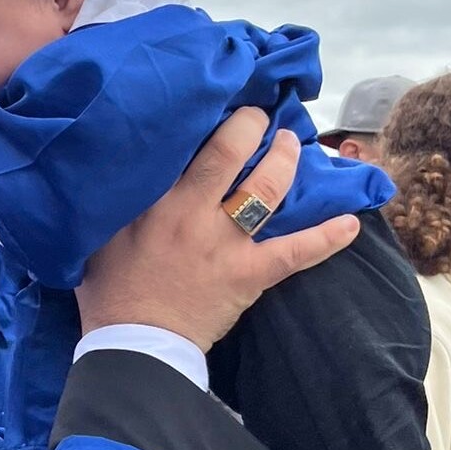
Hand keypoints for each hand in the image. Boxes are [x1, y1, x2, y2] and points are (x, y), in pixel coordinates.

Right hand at [74, 108, 360, 352]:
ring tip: (291, 145)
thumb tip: (120, 168)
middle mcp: (192, 212)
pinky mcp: (249, 275)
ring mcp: (226, 243)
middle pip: (229, 152)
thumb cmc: (110, 291)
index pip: (182, 146)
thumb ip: (117, 201)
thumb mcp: (99, 235)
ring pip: (265, 189)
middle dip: (250, 125)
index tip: (213, 103)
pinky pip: (296, 251)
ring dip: (285, 161)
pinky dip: (326, 238)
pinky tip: (351, 223)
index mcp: (154, 200)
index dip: (203, 119)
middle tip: (260, 115)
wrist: (134, 346)